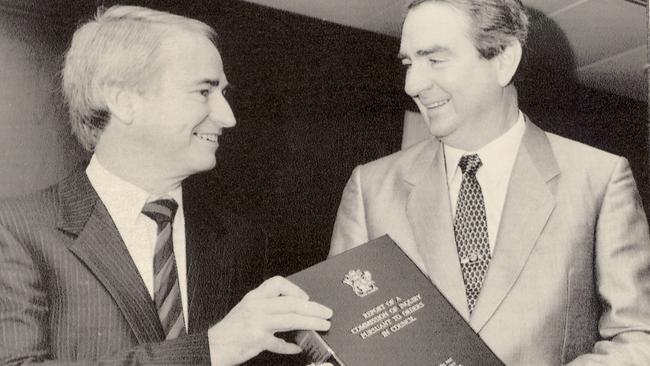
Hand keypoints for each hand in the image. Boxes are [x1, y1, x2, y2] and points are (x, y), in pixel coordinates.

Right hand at [207, 276, 332, 365]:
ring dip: (310, 322)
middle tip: (327, 313)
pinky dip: (290, 346)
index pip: (277, 283)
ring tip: (323, 325)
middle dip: (313, 308)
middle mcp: (256, 306)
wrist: (212, 346)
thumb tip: (295, 311)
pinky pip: (279, 343)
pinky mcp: (256, 340)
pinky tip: (298, 348)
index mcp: (254, 297)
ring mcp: (256, 323)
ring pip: (290, 319)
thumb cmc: (231, 331)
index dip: (295, 289)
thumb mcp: (247, 311)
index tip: (306, 298)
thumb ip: (267, 308)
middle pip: (291, 303)